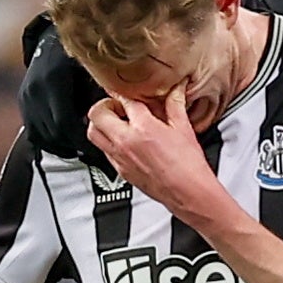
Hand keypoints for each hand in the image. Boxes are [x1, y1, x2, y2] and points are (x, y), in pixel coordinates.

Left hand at [86, 87, 225, 219]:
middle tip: (118, 106)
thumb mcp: (184, 129)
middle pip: (98, 113)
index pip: (124, 99)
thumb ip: (175, 105)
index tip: (126, 90)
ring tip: (116, 122)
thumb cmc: (189, 166)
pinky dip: (109, 142)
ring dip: (101, 124)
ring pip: (93, 133)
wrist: (189, 193)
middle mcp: (126, 142)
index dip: (125, 91)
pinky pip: (104, 151)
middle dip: (105, 105)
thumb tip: (176, 89)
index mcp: (144, 127)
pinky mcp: (120, 171)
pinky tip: (125, 141)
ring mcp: (120, 157)